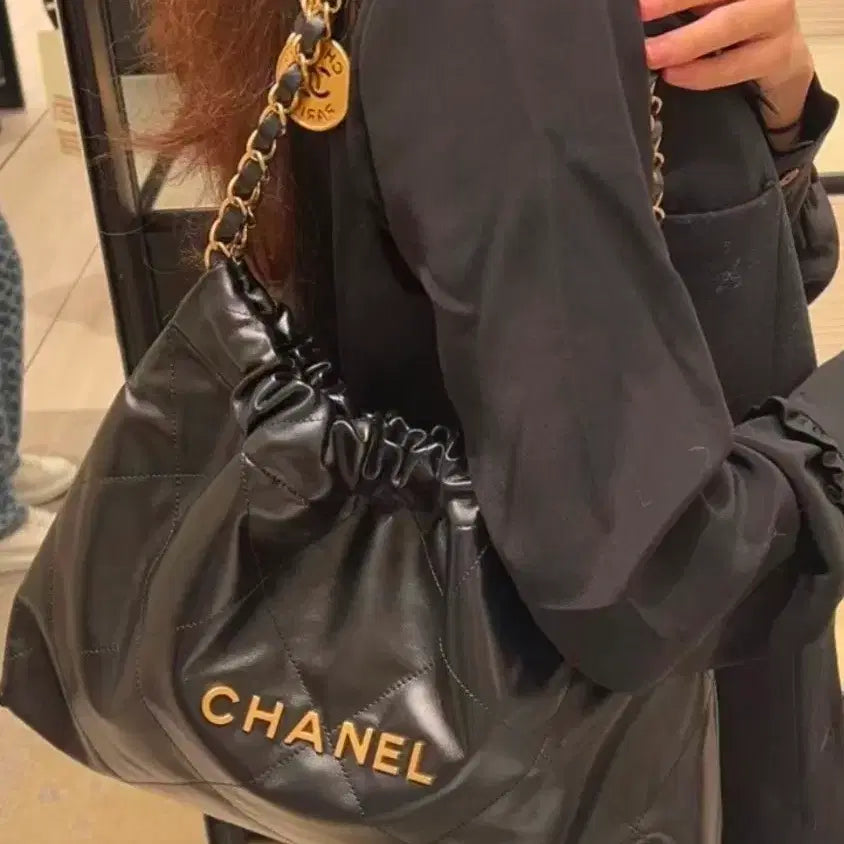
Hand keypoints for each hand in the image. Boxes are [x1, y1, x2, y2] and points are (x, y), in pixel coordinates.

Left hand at [640, 0, 813, 128]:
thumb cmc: (733, 22)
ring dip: (685, 42)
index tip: (640, 0)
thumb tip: (640, 9)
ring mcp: (779, 18)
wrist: (779, 60)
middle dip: (673, 0)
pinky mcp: (779, 55)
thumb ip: (683, 5)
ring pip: (730, 24)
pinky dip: (701, 72)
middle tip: (639, 12)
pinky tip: (674, 74)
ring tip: (652, 55)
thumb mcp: (709, 5)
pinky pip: (735, 65)